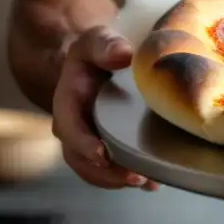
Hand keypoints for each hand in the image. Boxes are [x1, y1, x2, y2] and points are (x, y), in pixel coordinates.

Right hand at [52, 26, 159, 189]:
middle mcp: (74, 127)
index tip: (102, 154)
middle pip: (81, 158)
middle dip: (106, 173)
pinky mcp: (108, 146)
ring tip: (147, 183)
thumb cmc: (99, 51)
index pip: (69, 127)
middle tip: (135, 178)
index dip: (83, 143)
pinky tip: (154, 183)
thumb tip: (123, 54)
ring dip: (118, 180)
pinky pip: (113, 168)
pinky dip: (131, 177)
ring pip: (96, 170)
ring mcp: (90, 139)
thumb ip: (106, 45)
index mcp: (68, 102)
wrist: (100, 62)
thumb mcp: (99, 41)